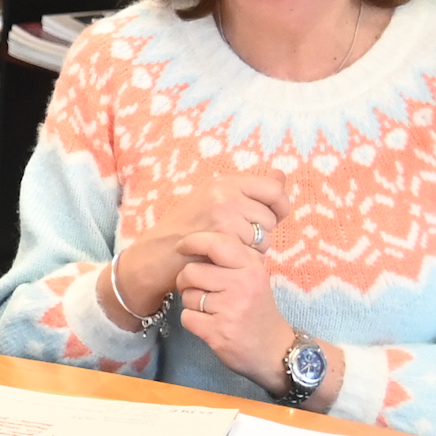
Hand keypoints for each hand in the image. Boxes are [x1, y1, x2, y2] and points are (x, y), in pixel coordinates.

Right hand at [125, 171, 288, 308]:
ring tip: (227, 248)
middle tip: (234, 239)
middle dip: (261, 233)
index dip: (279, 207)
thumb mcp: (214, 201)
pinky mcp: (222, 235)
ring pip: (264, 237)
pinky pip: (254, 252)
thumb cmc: (185, 231)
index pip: (274, 189)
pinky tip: (224, 259)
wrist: (155, 254)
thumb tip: (280, 175)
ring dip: (252, 249)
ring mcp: (223, 213)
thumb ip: (250, 191)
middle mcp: (224, 192)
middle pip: (271, 216)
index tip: (268, 219)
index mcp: (224, 182)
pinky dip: (243, 260)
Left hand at [173, 230, 294, 388]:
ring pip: (187, 295)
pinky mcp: (218, 332)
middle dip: (187, 281)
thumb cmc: (258, 311)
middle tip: (198, 290)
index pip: (216, 243)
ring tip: (211, 310)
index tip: (181, 246)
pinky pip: (187, 317)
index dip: (193, 241)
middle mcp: (242, 285)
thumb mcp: (254, 279)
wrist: (276, 351)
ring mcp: (230, 309)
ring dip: (192, 303)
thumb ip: (230, 261)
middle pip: (191, 271)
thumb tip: (195, 242)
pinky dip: (192, 321)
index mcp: (252, 268)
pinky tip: (209, 325)